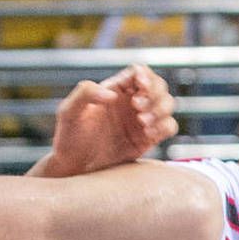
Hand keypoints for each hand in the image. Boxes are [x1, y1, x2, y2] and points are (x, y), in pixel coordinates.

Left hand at [47, 66, 177, 174]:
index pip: (138, 72)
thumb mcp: (69, 111)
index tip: (141, 86)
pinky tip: (148, 134)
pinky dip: (164, 127)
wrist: (77, 167)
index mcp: (114, 89)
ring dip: (160, 110)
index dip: (145, 75)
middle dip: (154, 94)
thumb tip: (112, 94)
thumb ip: (85, 93)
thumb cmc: (69, 138)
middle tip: (138, 106)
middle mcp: (131, 102)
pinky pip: (169, 126)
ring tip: (143, 122)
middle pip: (159, 86)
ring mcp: (142, 120)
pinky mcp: (149, 138)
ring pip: (168, 104)